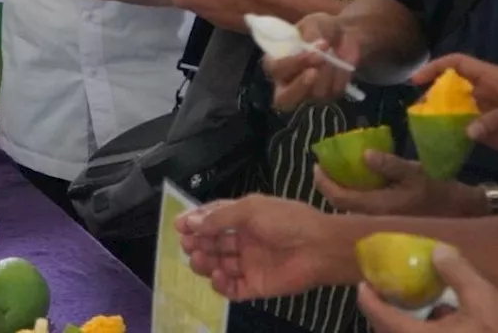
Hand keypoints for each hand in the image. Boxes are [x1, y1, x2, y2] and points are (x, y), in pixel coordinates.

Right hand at [177, 195, 342, 300]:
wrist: (319, 248)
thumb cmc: (287, 221)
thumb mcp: (251, 209)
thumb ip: (219, 217)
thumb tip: (190, 223)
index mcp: (244, 217)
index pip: (214, 218)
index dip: (196, 221)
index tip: (179, 225)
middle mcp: (244, 240)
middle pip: (212, 242)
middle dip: (198, 242)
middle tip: (188, 244)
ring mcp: (249, 263)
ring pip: (218, 264)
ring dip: (206, 262)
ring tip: (200, 259)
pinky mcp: (255, 285)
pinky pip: (231, 288)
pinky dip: (220, 284)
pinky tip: (218, 276)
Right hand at [263, 13, 360, 110]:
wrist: (345, 34)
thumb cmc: (320, 28)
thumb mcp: (314, 23)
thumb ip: (310, 33)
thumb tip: (313, 47)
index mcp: (277, 61)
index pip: (276, 69)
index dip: (292, 64)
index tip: (314, 53)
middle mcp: (288, 82)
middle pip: (284, 99)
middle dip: (300, 86)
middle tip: (315, 71)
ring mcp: (309, 92)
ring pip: (315, 94)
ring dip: (327, 73)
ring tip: (334, 54)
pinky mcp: (328, 95)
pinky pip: (335, 92)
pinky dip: (341, 76)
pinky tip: (342, 63)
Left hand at [316, 151, 479, 216]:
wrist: (463, 212)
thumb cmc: (438, 191)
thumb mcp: (414, 173)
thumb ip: (389, 165)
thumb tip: (363, 154)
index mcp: (377, 208)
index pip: (340, 198)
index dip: (324, 182)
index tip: (317, 165)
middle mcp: (375, 219)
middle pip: (341, 205)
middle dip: (329, 186)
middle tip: (325, 167)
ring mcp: (381, 222)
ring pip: (352, 208)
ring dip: (343, 190)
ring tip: (340, 170)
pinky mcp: (389, 220)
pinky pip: (364, 208)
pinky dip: (357, 194)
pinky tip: (361, 181)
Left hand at [358, 245, 497, 332]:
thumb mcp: (483, 299)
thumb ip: (457, 273)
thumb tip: (437, 251)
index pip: (382, 319)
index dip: (368, 301)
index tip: (363, 284)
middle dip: (382, 313)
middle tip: (383, 292)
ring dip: (401, 325)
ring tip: (409, 305)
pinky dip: (418, 332)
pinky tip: (439, 320)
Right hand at [413, 55, 497, 166]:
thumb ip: (497, 120)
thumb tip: (467, 131)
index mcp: (492, 78)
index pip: (458, 64)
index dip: (436, 67)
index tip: (417, 80)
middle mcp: (485, 94)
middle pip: (452, 88)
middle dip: (433, 95)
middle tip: (418, 109)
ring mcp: (486, 114)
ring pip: (456, 110)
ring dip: (440, 116)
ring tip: (422, 126)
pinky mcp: (491, 134)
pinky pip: (465, 131)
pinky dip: (452, 135)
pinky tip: (440, 142)